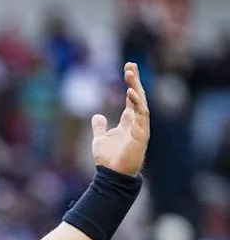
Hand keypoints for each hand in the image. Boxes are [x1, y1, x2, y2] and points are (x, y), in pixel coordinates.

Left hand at [90, 61, 149, 176]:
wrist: (111, 175)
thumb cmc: (108, 159)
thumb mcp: (99, 139)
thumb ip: (100, 127)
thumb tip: (97, 115)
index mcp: (128, 122)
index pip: (132, 99)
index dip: (131, 84)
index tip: (128, 68)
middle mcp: (136, 122)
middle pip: (138, 97)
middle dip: (135, 81)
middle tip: (131, 64)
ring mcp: (140, 128)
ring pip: (141, 104)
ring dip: (136, 88)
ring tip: (130, 74)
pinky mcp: (141, 135)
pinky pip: (142, 116)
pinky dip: (137, 104)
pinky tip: (132, 93)